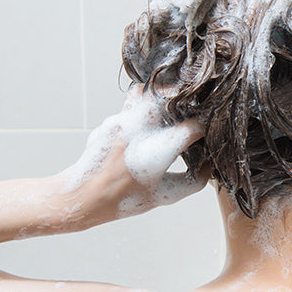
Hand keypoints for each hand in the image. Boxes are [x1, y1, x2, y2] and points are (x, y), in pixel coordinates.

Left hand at [58, 85, 208, 223]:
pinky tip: (149, 126)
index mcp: (156, 151)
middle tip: (193, 113)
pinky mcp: (112, 120)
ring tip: (171, 113)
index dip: (208, 129)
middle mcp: (139, 130)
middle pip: (170, 95)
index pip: (194, 127)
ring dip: (163, 98)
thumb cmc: (124, 200)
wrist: (81, 196)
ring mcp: (122, 121)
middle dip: (186, 102)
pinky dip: (146, 108)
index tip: (210, 134)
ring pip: (149, 91)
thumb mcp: (165, 196)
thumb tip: (210, 164)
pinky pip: (134, 102)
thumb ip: (194, 181)